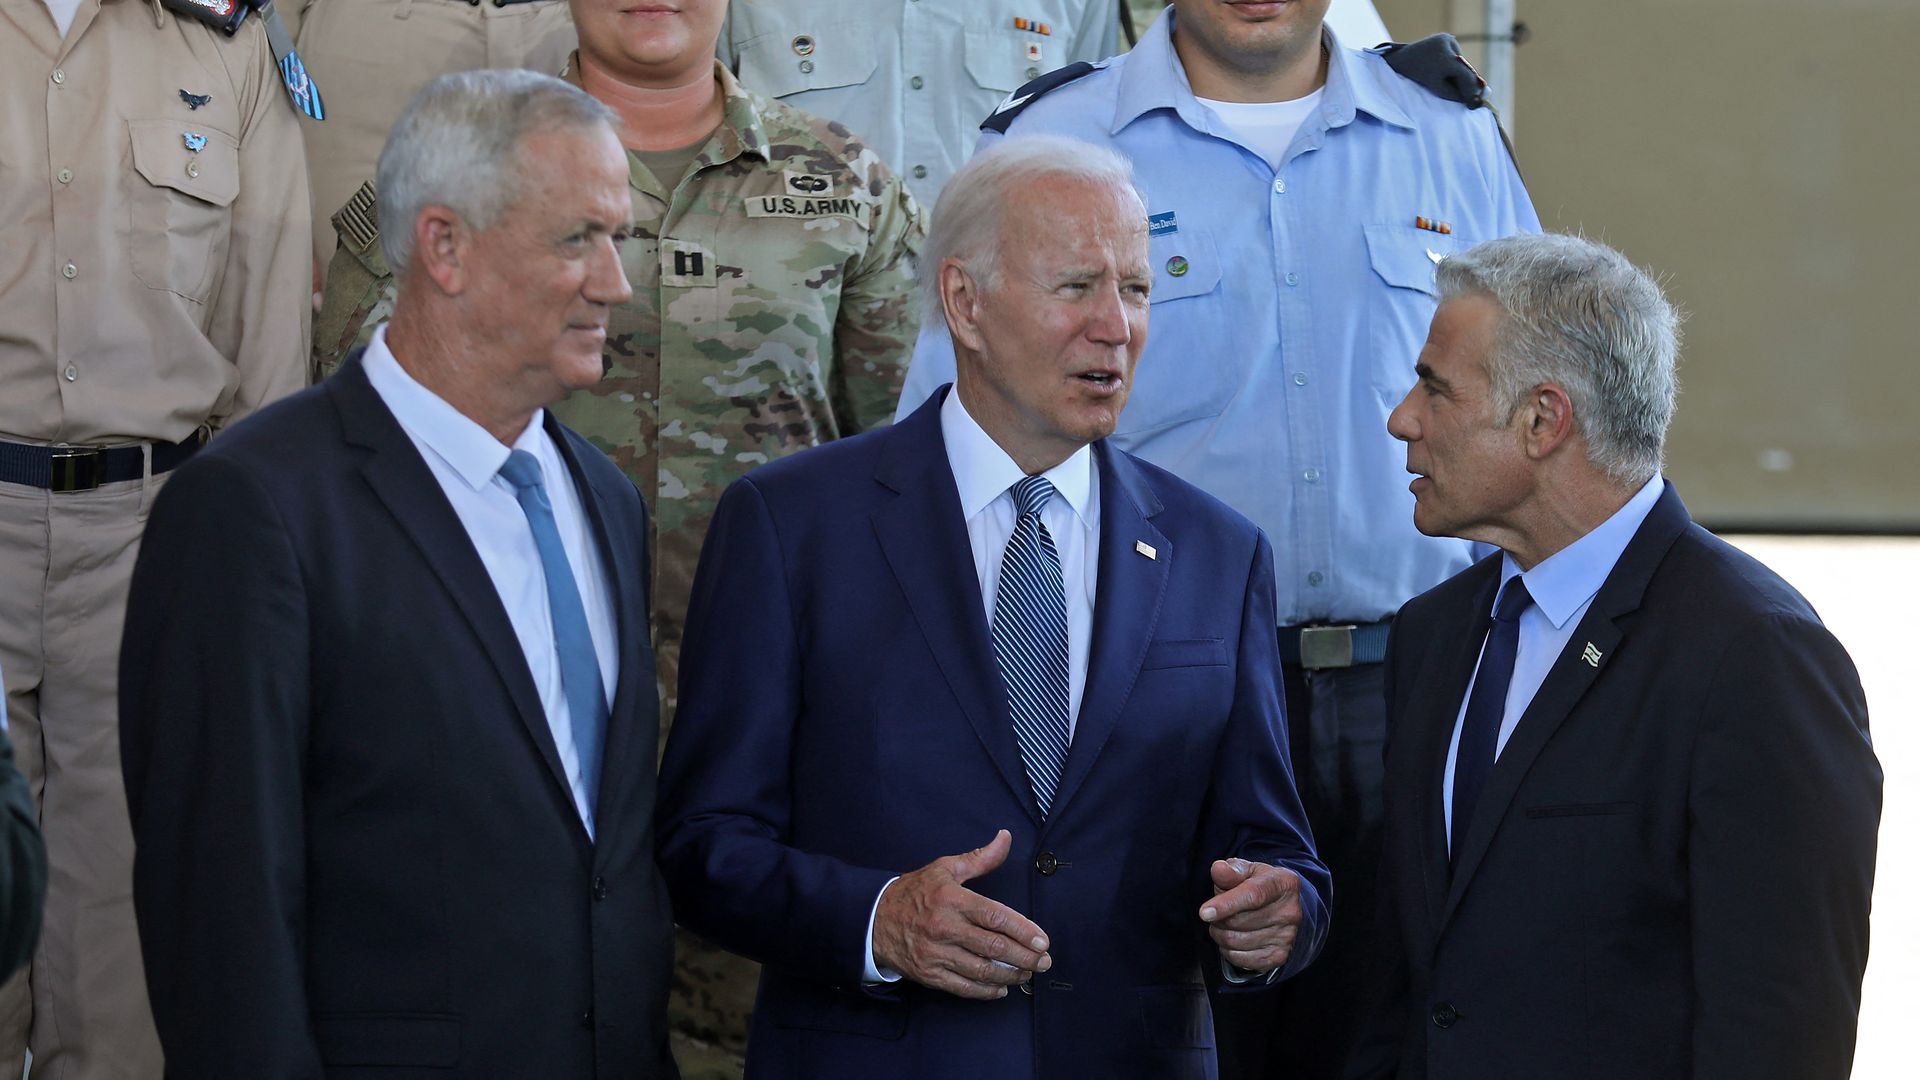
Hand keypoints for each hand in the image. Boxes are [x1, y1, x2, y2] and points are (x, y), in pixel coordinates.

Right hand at [872, 829, 1051, 999]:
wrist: (873, 919)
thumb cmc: (914, 892)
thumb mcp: (945, 868)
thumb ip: (980, 858)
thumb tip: (1005, 838)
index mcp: (952, 899)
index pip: (996, 917)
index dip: (1023, 930)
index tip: (1042, 940)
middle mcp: (945, 928)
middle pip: (994, 947)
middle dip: (1025, 957)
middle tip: (1043, 961)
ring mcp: (936, 954)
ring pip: (982, 971)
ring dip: (1011, 976)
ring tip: (1027, 974)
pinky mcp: (929, 974)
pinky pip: (963, 988)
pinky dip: (986, 991)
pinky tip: (1001, 988)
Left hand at [1200, 858, 1301, 974]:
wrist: (1281, 909)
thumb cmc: (1258, 886)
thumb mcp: (1247, 871)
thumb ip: (1231, 870)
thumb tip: (1218, 869)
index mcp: (1283, 883)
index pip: (1252, 895)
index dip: (1226, 904)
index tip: (1204, 913)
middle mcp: (1290, 911)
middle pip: (1239, 921)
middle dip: (1218, 918)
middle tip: (1216, 912)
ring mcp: (1287, 936)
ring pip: (1236, 941)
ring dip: (1220, 934)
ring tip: (1223, 925)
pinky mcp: (1280, 956)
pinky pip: (1241, 959)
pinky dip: (1228, 951)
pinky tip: (1233, 938)